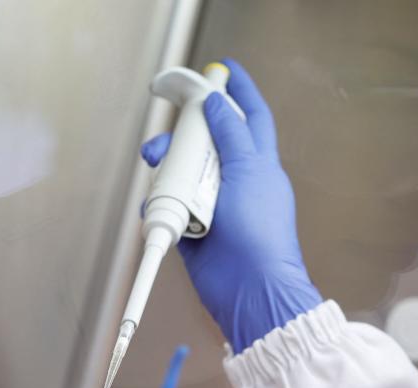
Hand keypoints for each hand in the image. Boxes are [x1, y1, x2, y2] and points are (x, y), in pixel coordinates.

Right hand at [142, 58, 321, 352]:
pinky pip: (169, 206)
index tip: (223, 69)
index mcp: (259, 163)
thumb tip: (217, 103)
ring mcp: (214, 205)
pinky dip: (160, 202)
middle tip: (169, 126)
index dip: (240, 91)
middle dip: (185, 132)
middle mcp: (237, 181)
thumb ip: (231, 134)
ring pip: (182, 172)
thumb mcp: (250, 170)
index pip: (251, 117)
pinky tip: (158, 204)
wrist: (250, 288)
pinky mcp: (193, 229)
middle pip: (206, 142)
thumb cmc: (260, 231)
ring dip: (167, 167)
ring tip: (157, 166)